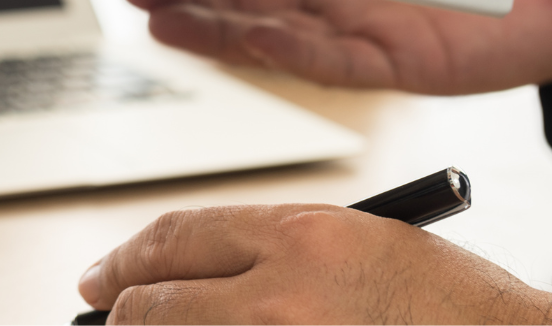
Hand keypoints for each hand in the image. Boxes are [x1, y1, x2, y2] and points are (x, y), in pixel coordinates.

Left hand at [78, 205, 551, 324]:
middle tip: (108, 316)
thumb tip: (192, 273)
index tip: (101, 275)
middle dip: (122, 312)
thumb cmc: (450, 300)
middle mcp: (281, 295)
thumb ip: (272, 250)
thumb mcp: (358, 240)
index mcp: (300, 235)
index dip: (126, 259)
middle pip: (155, 303)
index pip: (176, 238)